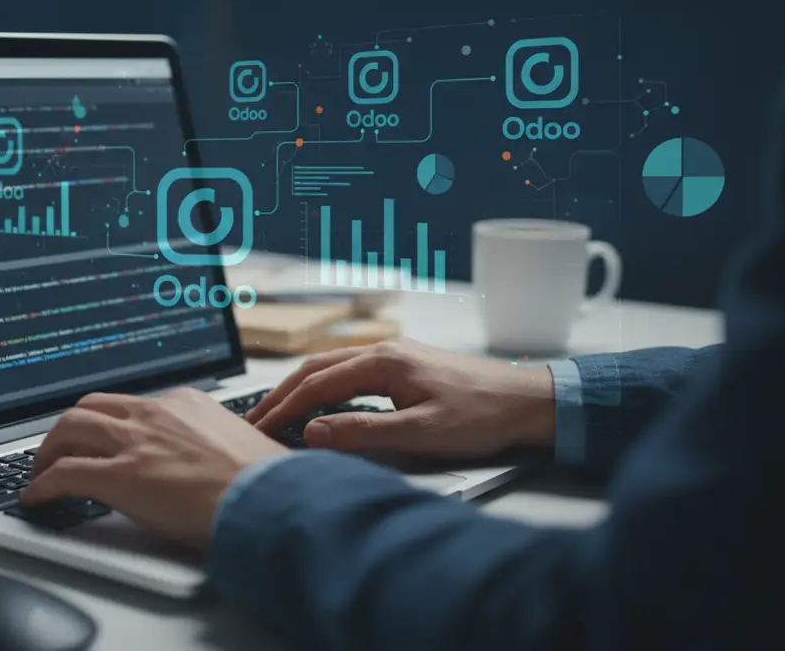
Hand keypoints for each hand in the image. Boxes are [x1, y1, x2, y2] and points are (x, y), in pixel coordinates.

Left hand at [22, 388, 288, 548]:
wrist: (267, 499)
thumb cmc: (262, 483)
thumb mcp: (236, 448)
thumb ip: (210, 446)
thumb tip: (208, 465)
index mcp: (185, 403)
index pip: (131, 405)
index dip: (109, 423)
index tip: (103, 438)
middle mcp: (154, 414)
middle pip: (90, 407)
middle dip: (69, 428)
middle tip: (60, 449)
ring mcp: (134, 442)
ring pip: (69, 428)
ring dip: (48, 450)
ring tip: (40, 471)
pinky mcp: (118, 476)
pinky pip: (64, 474)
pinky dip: (42, 485)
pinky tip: (36, 498)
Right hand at [247, 339, 555, 457]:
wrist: (528, 402)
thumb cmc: (482, 416)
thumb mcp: (420, 433)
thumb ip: (363, 432)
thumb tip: (314, 432)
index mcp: (383, 362)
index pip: (315, 385)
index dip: (283, 409)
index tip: (259, 430)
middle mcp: (384, 350)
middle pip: (315, 368)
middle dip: (281, 395)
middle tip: (256, 421)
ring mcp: (395, 354)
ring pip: (330, 366)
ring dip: (300, 388)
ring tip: (278, 413)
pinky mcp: (405, 365)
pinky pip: (349, 370)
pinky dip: (323, 385)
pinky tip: (321, 402)